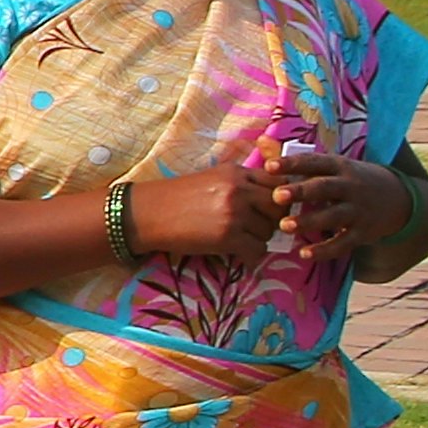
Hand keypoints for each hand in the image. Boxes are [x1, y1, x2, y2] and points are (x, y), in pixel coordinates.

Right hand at [131, 163, 283, 259]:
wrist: (148, 214)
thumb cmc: (177, 198)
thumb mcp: (212, 179)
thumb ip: (241, 183)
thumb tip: (273, 197)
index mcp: (236, 172)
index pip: (279, 182)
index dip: (279, 197)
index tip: (268, 207)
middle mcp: (239, 190)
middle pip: (280, 207)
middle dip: (273, 219)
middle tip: (258, 227)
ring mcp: (235, 213)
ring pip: (270, 231)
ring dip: (260, 238)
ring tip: (242, 239)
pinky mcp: (228, 236)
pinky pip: (258, 250)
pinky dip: (251, 255)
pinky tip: (238, 252)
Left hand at [265, 144, 410, 262]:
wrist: (400, 200)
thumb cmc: (351, 180)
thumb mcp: (332, 166)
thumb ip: (296, 159)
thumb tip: (261, 141)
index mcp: (340, 167)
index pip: (315, 162)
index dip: (293, 163)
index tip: (270, 166)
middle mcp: (350, 187)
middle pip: (324, 188)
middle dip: (301, 192)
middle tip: (277, 196)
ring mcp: (358, 211)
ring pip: (333, 216)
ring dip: (309, 221)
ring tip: (285, 227)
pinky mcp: (363, 233)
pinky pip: (343, 243)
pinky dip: (325, 250)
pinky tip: (304, 254)